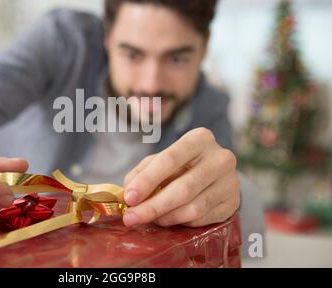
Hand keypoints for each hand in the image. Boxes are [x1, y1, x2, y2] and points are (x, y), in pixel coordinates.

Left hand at [122, 128, 239, 227]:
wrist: (216, 174)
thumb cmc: (183, 164)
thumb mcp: (161, 160)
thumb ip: (142, 172)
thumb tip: (128, 192)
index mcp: (200, 139)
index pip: (170, 159)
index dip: (147, 180)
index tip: (129, 197)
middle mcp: (220, 158)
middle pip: (183, 188)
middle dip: (153, 206)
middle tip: (132, 217)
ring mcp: (230, 182)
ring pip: (192, 208)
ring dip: (165, 217)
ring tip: (150, 218)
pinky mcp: (232, 203)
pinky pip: (201, 219)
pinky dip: (180, 222)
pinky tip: (169, 218)